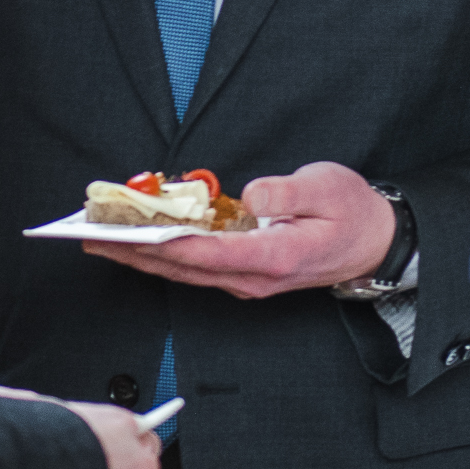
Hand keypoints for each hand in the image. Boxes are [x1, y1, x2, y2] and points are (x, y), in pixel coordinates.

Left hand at [81, 160, 397, 300]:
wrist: (375, 243)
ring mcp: (249, 281)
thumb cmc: (352, 213)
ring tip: (101, 239)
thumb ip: (288, 192)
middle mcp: (256, 277)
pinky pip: (195, 268)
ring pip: (185, 273)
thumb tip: (251, 194)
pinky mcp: (244, 274)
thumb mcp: (328, 188)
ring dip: (141, 258)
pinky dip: (163, 256)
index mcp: (276, 257)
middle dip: (136, 254)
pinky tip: (139, 241)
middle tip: (94, 237)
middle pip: (185, 269)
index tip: (133, 234)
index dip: (168, 244)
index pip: (211, 253)